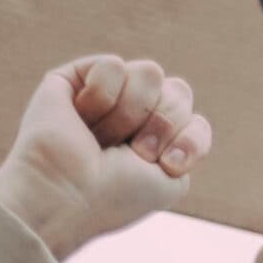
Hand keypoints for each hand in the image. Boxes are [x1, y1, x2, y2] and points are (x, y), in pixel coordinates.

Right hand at [0, 55, 213, 260]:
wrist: (67, 194)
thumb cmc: (115, 196)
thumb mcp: (172, 180)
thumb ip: (191, 139)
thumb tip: (173, 92)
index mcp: (156, 142)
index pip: (195, 120)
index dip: (189, 140)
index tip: (166, 166)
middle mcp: (133, 115)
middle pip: (179, 90)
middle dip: (161, 125)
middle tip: (129, 153)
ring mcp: (106, 95)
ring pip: (150, 73)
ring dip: (130, 114)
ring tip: (99, 139)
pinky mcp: (76, 77)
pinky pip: (114, 65)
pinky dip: (102, 97)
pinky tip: (81, 117)